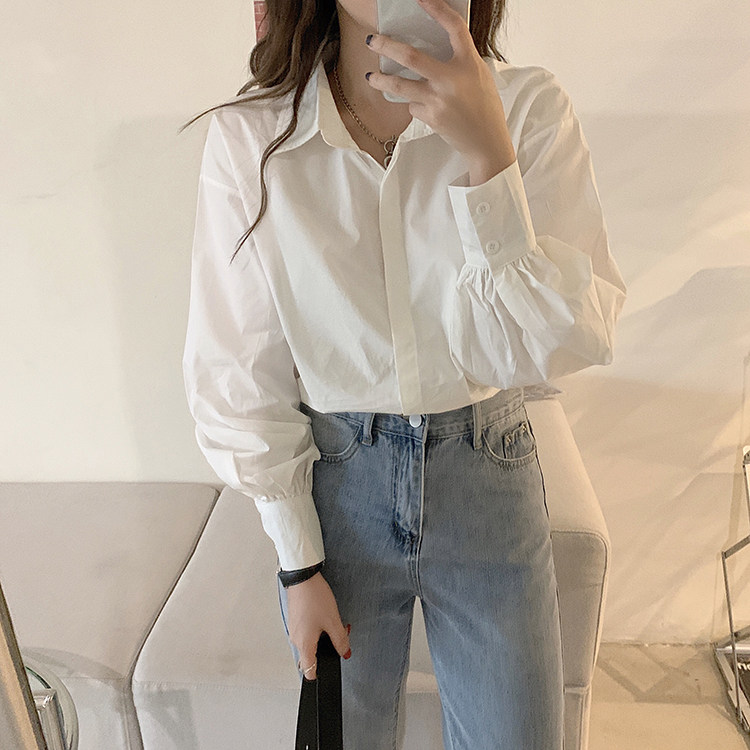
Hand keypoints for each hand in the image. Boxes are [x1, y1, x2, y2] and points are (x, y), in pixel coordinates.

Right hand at [286, 571, 351, 680]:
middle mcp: (296, 639)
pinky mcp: (295, 619)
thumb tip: (345, 652)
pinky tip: (324, 616)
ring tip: (332, 622)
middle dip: (326, 650)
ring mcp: (294, 629)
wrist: (302, 578)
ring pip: (309, 643)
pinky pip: (305, 632)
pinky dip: (316, 629)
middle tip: (339, 638)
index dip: (320, 673)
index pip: (309, 671)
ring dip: (322, 638)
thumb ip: (340, 640)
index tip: (329, 670)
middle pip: (310, 656)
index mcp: (304, 644)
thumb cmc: (314, 597)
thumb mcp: (333, 620)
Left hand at [364, 0, 515, 168]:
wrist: (486, 142)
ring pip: (400, 85)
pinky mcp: (430, 117)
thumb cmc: (485, 107)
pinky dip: (413, 102)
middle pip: (411, 56)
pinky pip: (413, 105)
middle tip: (371, 40)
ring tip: (370, 77)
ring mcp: (438, 100)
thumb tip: (435, 47)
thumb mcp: (478, 76)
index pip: (453, 27)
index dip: (437, 9)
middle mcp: (451, 79)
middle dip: (386, 46)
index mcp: (468, 63)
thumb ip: (459, 61)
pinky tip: (422, 106)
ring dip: (381, 80)